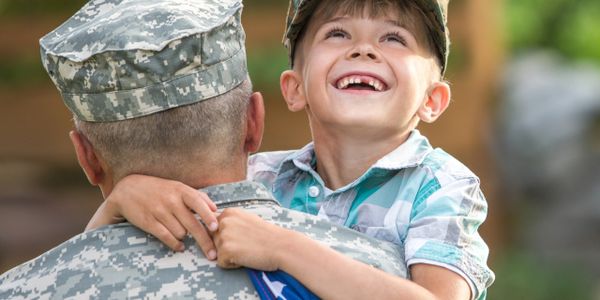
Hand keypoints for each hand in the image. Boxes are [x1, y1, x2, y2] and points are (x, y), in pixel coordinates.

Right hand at [87, 174, 218, 258]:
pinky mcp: (149, 222)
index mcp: (180, 190)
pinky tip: (180, 246)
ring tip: (181, 232)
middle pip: (192, 224)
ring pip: (181, 232)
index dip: (207, 216)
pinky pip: (166, 237)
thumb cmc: (159, 189)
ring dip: (184, 236)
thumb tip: (215, 209)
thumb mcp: (177, 187)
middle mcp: (171, 201)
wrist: (128, 189)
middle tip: (212, 254)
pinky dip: (175, 244)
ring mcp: (159, 212)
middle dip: (204, 241)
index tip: (215, 228)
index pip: (198, 203)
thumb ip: (197, 196)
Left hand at [212, 208, 288, 270]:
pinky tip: (246, 257)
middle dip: (228, 246)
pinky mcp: (225, 250)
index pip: (216, 229)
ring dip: (230, 255)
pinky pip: (221, 263)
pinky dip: (232, 265)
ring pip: (217, 252)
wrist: (281, 246)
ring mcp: (223, 235)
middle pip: (215, 241)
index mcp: (228, 212)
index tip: (245, 236)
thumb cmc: (267, 235)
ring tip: (247, 250)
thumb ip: (231, 222)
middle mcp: (223, 221)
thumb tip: (216, 227)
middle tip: (247, 244)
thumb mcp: (247, 220)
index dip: (230, 237)